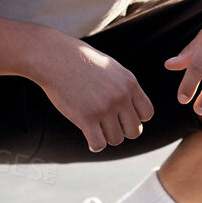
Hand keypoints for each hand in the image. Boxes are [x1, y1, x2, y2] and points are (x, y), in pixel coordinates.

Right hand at [29, 35, 152, 152]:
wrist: (55, 58)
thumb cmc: (81, 61)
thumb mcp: (111, 68)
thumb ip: (125, 86)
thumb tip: (133, 108)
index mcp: (130, 84)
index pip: (146, 114)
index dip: (134, 118)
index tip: (120, 115)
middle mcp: (121, 96)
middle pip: (134, 131)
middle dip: (121, 130)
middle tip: (106, 124)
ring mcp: (104, 108)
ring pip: (116, 139)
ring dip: (106, 137)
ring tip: (95, 127)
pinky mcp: (86, 117)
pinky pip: (99, 144)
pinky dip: (94, 144)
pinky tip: (88, 137)